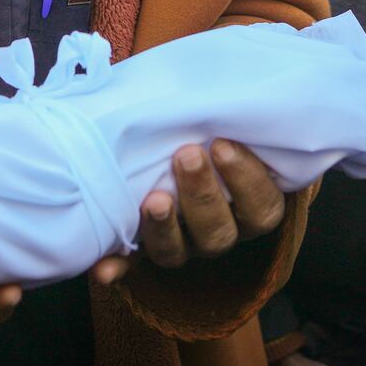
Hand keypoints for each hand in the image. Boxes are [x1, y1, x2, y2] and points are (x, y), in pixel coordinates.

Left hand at [91, 139, 286, 280]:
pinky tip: (103, 268)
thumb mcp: (234, 130)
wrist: (180, 150)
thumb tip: (245, 97)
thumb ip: (237, 122)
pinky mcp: (141, 250)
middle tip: (187, 155)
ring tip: (153, 199)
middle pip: (218, 232)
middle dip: (203, 195)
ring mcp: (179, 245)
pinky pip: (129, 266)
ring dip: (163, 228)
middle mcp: (217, 232)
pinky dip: (116, 268)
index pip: (262, 208)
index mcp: (248, 209)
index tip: (223, 144)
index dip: (247, 180)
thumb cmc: (215, 134)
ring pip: (177, 252)